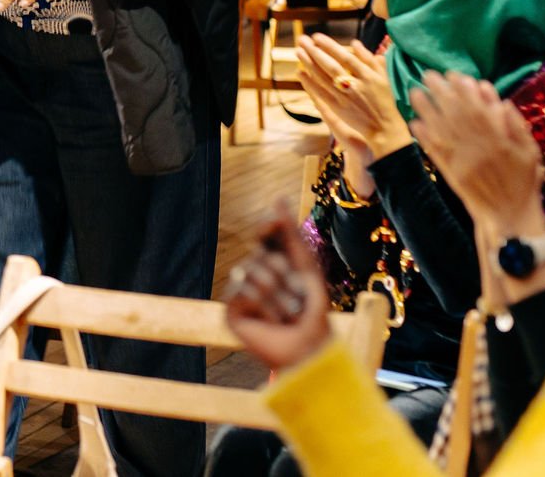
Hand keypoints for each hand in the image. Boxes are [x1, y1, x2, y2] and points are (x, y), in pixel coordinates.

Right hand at [225, 201, 331, 371]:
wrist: (310, 348)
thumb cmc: (313, 310)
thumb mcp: (306, 266)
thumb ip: (290, 233)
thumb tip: (278, 196)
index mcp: (273, 261)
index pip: (262, 232)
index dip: (267, 225)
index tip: (274, 221)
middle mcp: (254, 273)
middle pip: (261, 254)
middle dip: (285, 275)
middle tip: (297, 299)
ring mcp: (241, 290)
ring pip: (251, 271)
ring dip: (277, 294)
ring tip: (288, 314)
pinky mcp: (231, 309)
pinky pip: (243, 290)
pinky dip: (263, 305)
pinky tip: (271, 321)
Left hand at [297, 35, 412, 160]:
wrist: (383, 127)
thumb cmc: (384, 99)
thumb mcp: (382, 77)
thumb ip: (369, 59)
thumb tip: (355, 42)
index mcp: (368, 76)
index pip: (346, 57)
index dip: (330, 46)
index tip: (316, 36)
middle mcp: (355, 86)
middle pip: (331, 66)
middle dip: (315, 52)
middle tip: (302, 40)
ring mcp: (345, 98)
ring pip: (323, 79)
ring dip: (309, 64)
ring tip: (298, 51)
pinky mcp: (338, 109)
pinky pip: (321, 94)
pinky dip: (310, 83)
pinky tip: (300, 73)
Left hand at [410, 73, 544, 234]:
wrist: (509, 215)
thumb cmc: (523, 181)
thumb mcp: (530, 150)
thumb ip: (516, 125)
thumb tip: (500, 100)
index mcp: (497, 136)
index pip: (476, 105)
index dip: (463, 88)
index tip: (453, 74)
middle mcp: (476, 144)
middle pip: (454, 111)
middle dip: (440, 91)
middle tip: (428, 74)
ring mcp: (461, 157)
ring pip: (440, 127)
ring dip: (426, 108)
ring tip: (415, 92)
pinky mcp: (450, 171)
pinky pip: (434, 150)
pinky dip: (423, 135)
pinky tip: (414, 122)